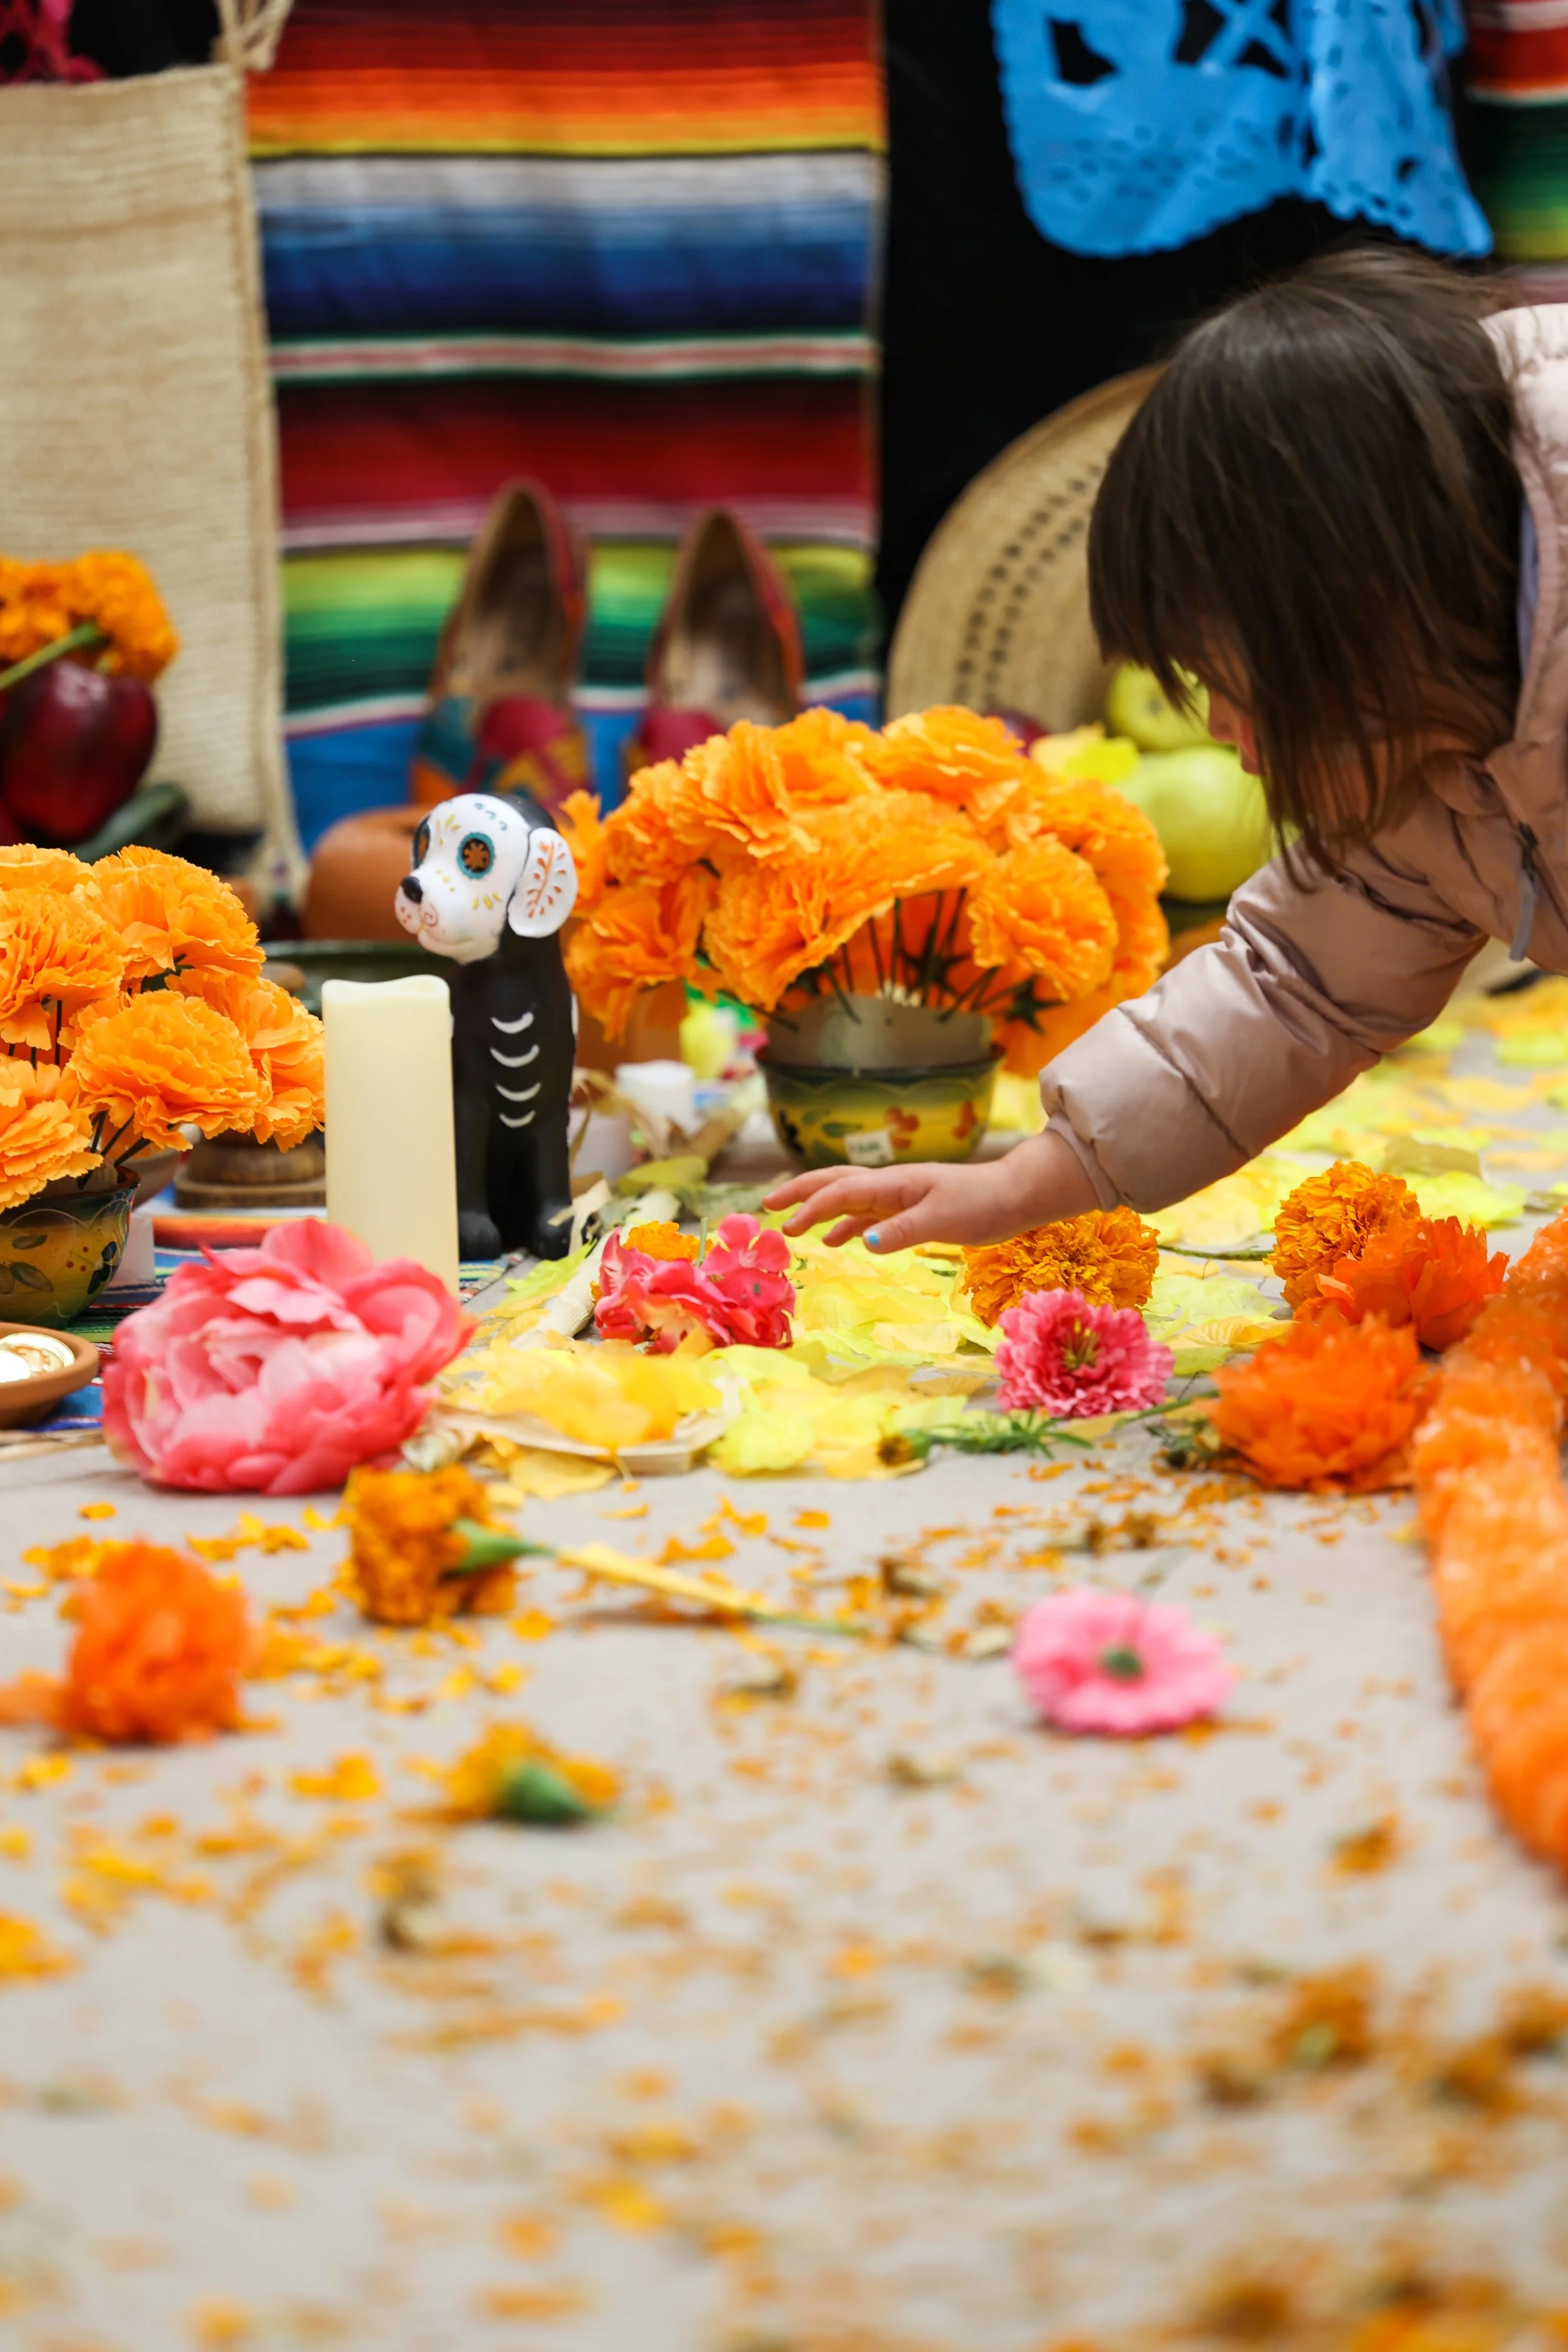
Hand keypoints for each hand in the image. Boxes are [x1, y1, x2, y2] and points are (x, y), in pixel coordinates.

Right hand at [763, 1132, 1099, 1252]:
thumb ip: (902, 1230)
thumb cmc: (982, 1205)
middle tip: (766, 1206)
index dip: (809, 1207)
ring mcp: (899, 1197)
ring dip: (818, 1209)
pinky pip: (868, 1216)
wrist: (1015, 1196)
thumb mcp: (942, 1219)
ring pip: (848, 1199)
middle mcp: (890, 1186)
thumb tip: (863, 1242)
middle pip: (834, 1184)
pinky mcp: (910, 1210)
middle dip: (800, 1193)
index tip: (783, 1227)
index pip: (839, 1193)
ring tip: (791, 1226)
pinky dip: (847, 1226)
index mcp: (893, 1184)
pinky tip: (837, 1242)